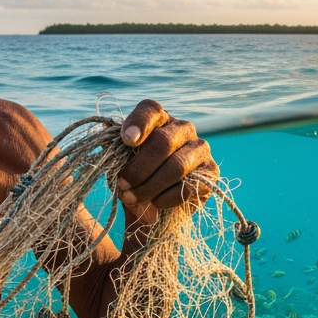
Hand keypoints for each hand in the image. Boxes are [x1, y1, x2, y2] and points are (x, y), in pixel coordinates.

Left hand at [117, 100, 217, 220]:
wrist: (154, 206)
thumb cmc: (135, 177)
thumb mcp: (120, 163)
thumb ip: (115, 146)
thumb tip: (105, 127)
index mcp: (159, 120)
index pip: (150, 110)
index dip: (138, 123)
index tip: (126, 140)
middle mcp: (183, 128)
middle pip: (162, 142)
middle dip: (138, 169)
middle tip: (122, 185)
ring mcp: (200, 148)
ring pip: (176, 166)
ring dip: (149, 186)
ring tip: (132, 198)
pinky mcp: (211, 172)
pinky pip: (189, 186)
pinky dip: (167, 198)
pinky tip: (155, 202)